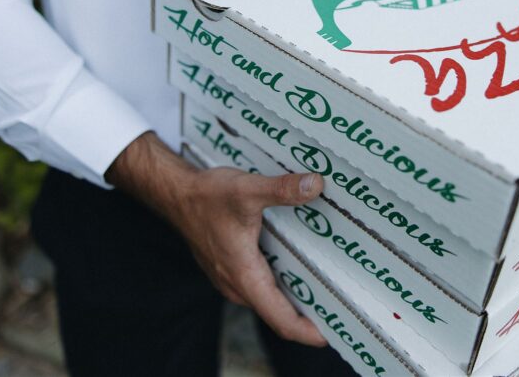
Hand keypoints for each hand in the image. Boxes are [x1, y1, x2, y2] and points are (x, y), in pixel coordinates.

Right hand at [106, 132, 326, 346]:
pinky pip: (261, 286)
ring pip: (269, 299)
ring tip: (329, 287)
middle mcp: (238, 285)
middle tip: (343, 306)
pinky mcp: (230, 269)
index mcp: (245, 276)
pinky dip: (281, 284)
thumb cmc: (206, 197)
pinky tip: (299, 265)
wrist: (175, 195)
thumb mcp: (247, 189)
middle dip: (309, 316)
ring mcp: (232, 279)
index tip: (334, 333)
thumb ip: (282, 189)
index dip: (309, 332)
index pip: (281, 320)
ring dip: (295, 299)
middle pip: (279, 314)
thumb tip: (316, 186)